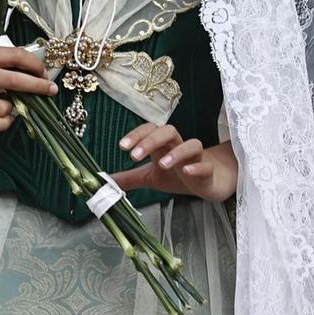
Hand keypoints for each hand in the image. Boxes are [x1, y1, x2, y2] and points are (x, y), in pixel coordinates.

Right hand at [0, 47, 53, 136]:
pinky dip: (3, 123)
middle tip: (50, 91)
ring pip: (4, 107)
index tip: (44, 73)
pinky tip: (4, 119)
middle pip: (16, 81)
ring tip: (10, 107)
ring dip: (13, 109)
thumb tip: (30, 71)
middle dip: (38, 87)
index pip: (14, 56)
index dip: (34, 65)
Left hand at [110, 124, 237, 201]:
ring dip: (176, 152)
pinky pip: (206, 165)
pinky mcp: (208, 171)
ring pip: (191, 144)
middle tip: (134, 156)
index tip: (122, 146)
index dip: (136, 135)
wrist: (208, 184)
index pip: (149, 130)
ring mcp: (196, 158)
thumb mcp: (150, 178)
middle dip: (150, 140)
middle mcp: (178, 146)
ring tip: (161, 164)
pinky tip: (188, 171)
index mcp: (162, 146)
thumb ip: (129, 179)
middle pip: (167, 131)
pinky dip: (198, 166)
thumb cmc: (177, 175)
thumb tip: (105, 181)